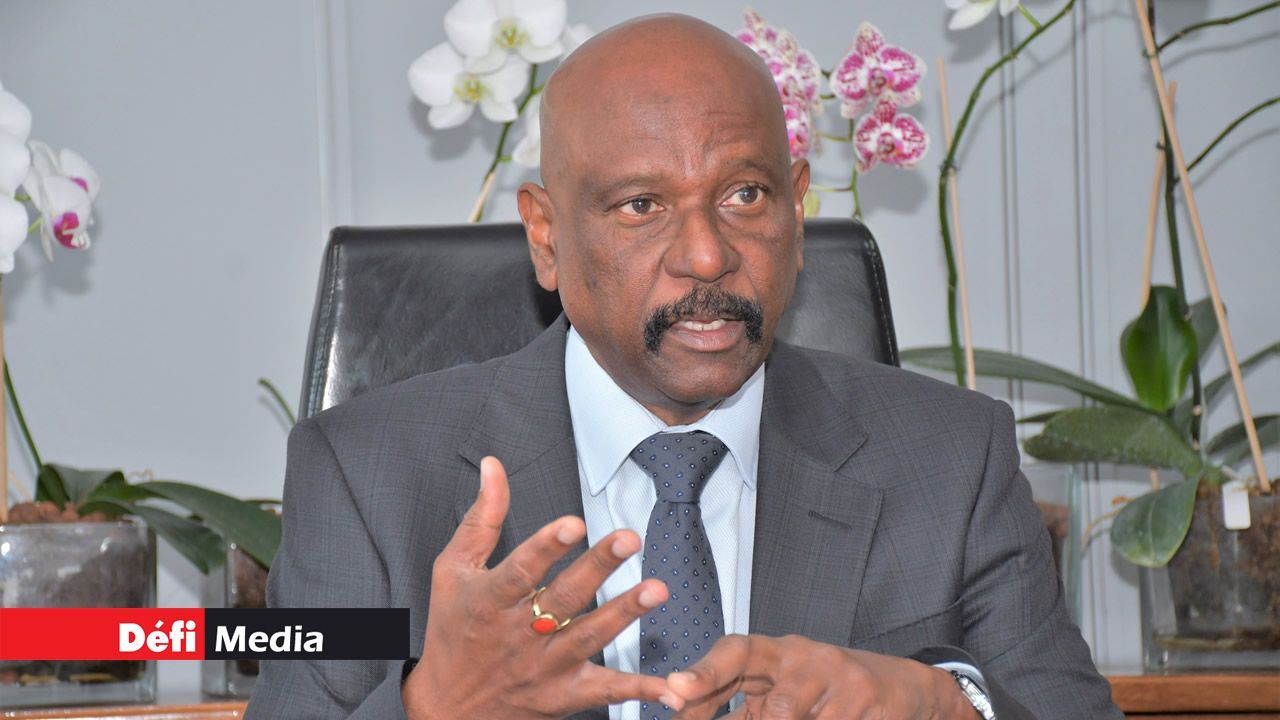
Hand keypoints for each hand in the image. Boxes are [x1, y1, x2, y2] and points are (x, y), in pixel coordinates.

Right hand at [402, 456, 682, 718]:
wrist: (445, 709)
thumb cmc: (452, 630)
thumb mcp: (453, 570)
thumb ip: (481, 519)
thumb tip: (493, 467)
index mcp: (488, 601)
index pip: (519, 570)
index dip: (547, 546)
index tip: (574, 522)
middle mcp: (517, 635)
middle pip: (562, 598)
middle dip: (597, 568)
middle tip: (628, 539)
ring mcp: (543, 667)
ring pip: (588, 637)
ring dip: (624, 614)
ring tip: (657, 590)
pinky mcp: (563, 695)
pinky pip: (605, 692)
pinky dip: (639, 690)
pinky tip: (671, 689)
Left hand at [667, 634, 977, 718]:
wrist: (908, 689)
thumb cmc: (833, 694)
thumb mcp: (787, 697)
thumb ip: (744, 710)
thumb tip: (685, 715)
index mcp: (779, 654)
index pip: (735, 651)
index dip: (704, 670)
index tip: (673, 689)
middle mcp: (805, 656)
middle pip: (756, 674)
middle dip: (718, 690)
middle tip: (685, 701)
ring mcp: (838, 676)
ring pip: (788, 713)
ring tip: (802, 716)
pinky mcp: (868, 699)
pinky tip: (828, 719)